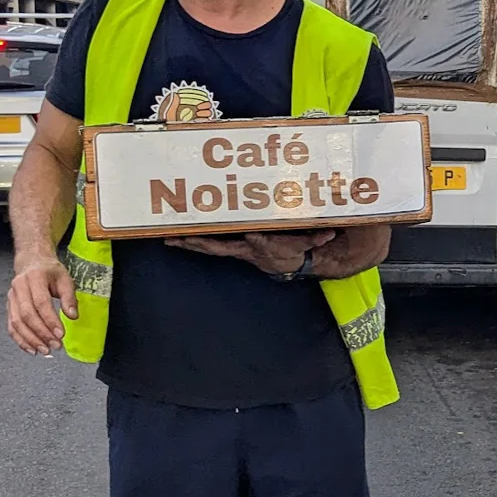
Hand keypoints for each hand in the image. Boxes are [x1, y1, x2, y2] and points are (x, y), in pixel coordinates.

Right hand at [8, 256, 77, 355]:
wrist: (32, 262)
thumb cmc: (50, 271)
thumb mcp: (65, 279)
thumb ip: (69, 297)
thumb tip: (73, 316)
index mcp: (34, 277)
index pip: (41, 302)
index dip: (50, 320)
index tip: (61, 334)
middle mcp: (19, 287)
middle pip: (27, 314)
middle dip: (41, 333)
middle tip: (55, 345)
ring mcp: (11, 298)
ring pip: (16, 322)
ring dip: (31, 339)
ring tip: (45, 350)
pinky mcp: (9, 307)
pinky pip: (11, 326)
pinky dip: (20, 340)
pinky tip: (31, 349)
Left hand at [167, 230, 335, 275]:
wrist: (286, 263)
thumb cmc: (294, 250)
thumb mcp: (307, 242)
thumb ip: (316, 238)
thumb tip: (328, 232)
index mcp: (264, 248)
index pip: (258, 243)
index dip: (255, 240)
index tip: (251, 234)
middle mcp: (244, 250)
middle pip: (219, 247)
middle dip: (199, 244)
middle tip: (176, 239)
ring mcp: (234, 249)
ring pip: (208, 246)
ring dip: (188, 244)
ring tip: (168, 239)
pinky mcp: (229, 246)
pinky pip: (208, 243)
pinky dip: (192, 241)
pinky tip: (176, 237)